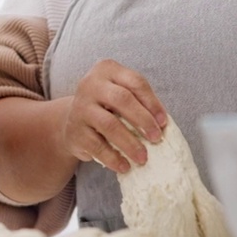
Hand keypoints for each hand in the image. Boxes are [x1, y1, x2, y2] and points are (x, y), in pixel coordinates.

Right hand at [58, 59, 167, 173]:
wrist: (73, 121)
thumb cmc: (107, 107)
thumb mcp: (122, 96)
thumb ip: (140, 103)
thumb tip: (162, 125)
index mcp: (107, 70)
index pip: (135, 82)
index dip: (152, 103)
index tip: (164, 123)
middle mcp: (90, 84)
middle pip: (122, 99)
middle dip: (143, 120)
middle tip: (156, 138)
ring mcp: (80, 107)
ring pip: (110, 125)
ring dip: (130, 143)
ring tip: (143, 158)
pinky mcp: (74, 130)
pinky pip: (97, 145)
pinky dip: (113, 158)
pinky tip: (124, 166)